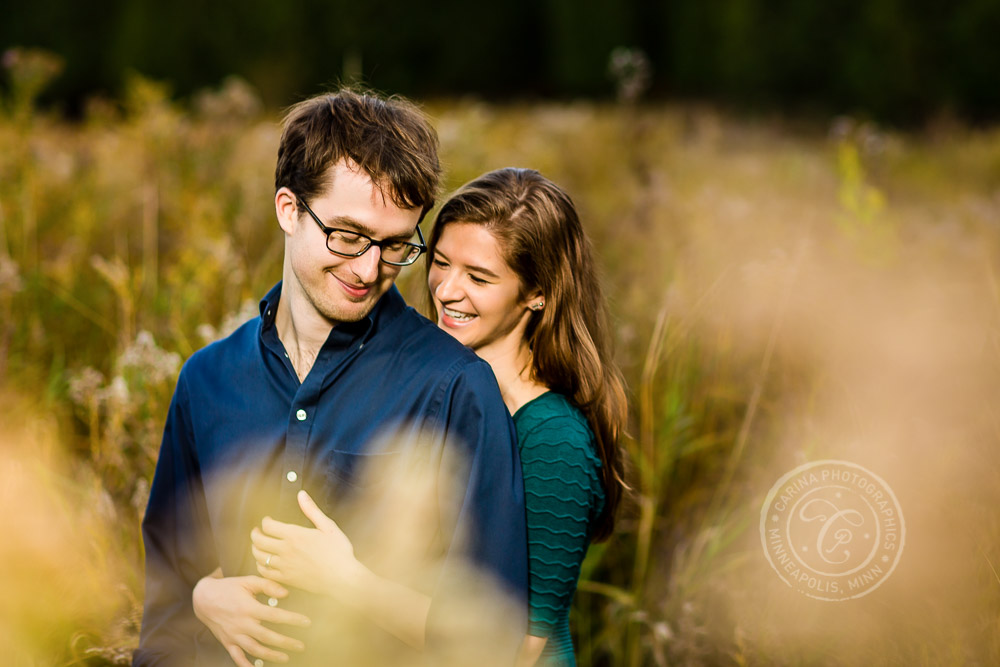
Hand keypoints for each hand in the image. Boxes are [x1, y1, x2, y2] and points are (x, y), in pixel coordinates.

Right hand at [192, 568, 310, 665]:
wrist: (203, 598)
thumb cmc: (229, 587)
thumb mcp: (248, 581)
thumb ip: (268, 585)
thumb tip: (286, 593)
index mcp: (249, 608)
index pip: (275, 616)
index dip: (292, 619)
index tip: (307, 622)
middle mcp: (242, 624)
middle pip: (267, 637)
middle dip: (286, 643)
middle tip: (301, 646)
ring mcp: (234, 635)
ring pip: (254, 650)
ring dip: (271, 655)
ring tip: (286, 658)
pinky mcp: (227, 642)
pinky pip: (237, 657)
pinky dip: (247, 666)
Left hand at [251, 490, 362, 596]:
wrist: (342, 578)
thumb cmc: (339, 552)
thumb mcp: (328, 526)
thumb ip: (312, 510)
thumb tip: (302, 494)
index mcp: (295, 535)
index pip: (269, 526)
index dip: (264, 521)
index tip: (267, 520)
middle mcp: (286, 550)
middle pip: (259, 541)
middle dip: (255, 534)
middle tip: (256, 531)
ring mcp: (284, 566)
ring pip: (260, 557)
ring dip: (255, 549)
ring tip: (257, 546)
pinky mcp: (286, 579)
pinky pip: (265, 572)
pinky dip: (260, 566)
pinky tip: (263, 563)